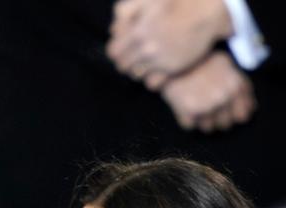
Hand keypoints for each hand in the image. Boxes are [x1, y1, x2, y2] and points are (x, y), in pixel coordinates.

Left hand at [107, 0, 233, 89]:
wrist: (208, 11)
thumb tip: (114, 28)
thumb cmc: (178, 1)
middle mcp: (146, 49)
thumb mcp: (149, 0)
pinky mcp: (172, 69)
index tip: (124, 47)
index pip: (114, 52)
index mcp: (137, 32)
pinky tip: (157, 70)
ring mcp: (159, 60)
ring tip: (147, 61)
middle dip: (126, 61)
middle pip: (123, 66)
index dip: (117, 50)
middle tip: (135, 56)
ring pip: (136, 75)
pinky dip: (151, 79)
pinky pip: (152, 84)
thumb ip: (126, 11)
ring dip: (139, 70)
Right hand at [161, 51, 255, 131]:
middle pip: (224, 124)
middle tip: (211, 108)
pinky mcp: (187, 111)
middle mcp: (222, 99)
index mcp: (235, 88)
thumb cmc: (201, 60)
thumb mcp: (228, 66)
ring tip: (197, 106)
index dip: (235, 115)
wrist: (175, 55)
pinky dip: (187, 119)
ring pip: (207, 128)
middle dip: (219, 118)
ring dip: (203, 120)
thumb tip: (250, 107)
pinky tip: (185, 106)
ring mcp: (205, 106)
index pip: (242, 116)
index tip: (230, 113)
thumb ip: (241, 85)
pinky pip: (190, 126)